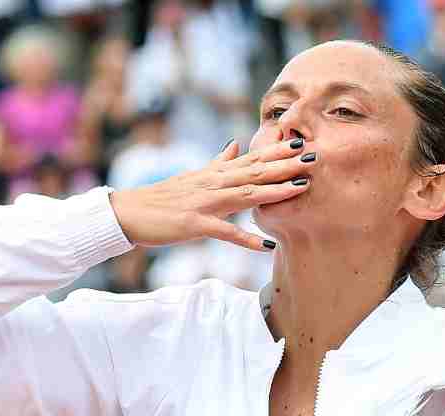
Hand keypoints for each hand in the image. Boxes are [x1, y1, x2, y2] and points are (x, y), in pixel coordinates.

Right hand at [109, 138, 315, 251]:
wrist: (130, 212)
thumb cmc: (163, 198)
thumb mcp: (193, 177)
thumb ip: (218, 162)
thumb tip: (235, 144)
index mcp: (214, 173)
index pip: (251, 158)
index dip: (276, 151)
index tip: (301, 143)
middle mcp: (213, 183)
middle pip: (255, 171)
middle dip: (285, 165)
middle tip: (314, 157)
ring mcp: (205, 203)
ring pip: (245, 194)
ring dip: (274, 191)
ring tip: (301, 188)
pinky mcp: (195, 224)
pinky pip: (224, 232)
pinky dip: (245, 238)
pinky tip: (265, 245)